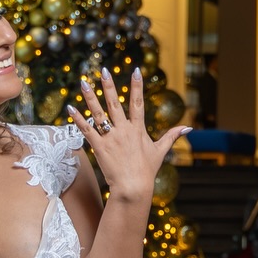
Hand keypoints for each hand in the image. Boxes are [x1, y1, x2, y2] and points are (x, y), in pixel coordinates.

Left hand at [67, 69, 187, 206]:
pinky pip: (87, 130)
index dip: (137, 86)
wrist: (133, 188)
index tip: (136, 70)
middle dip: (109, 86)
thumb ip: (172, 136)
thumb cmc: (147, 171)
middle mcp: (124, 130)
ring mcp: (111, 138)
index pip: (138, 103)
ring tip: (84, 82)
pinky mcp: (99, 147)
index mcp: (138, 129)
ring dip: (90, 97)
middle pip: (115, 103)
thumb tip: (188, 127)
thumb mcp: (160, 151)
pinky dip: (78, 119)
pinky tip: (70, 108)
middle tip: (103, 70)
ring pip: (98, 114)